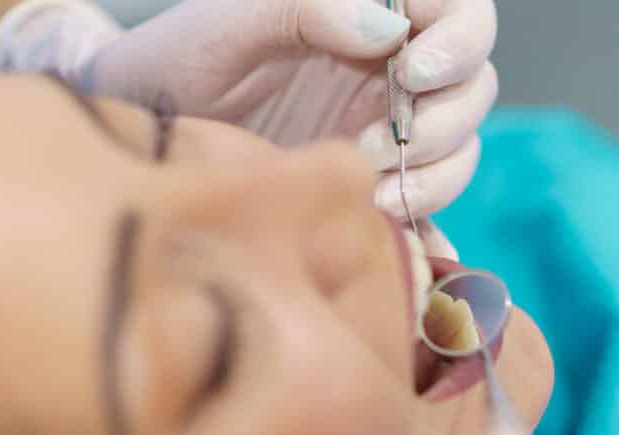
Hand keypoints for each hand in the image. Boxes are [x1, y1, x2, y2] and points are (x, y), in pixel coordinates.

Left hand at [87, 0, 497, 224]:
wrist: (144, 139)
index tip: (413, 73)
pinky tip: (386, 228)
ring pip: (460, 147)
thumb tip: (388, 32)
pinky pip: (427, 203)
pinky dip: (423, 220)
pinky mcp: (371, 185)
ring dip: (432, 173)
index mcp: (367, 13)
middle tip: (379, 145)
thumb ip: (308, 5)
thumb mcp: (230, 21)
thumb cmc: (178, 62)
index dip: (459, 40)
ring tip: (368, 188)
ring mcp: (384, 130)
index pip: (456, 11)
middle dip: (444, 119)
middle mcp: (388, 71)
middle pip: (474, 85)